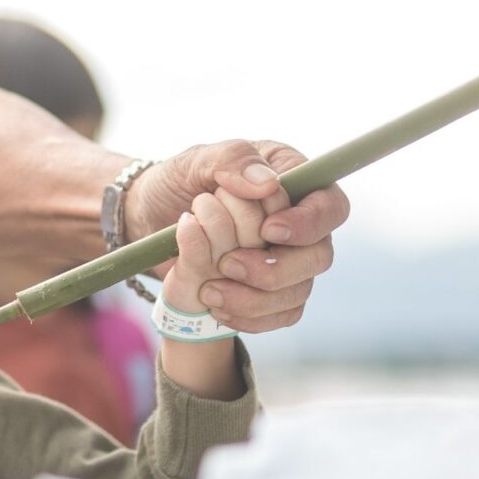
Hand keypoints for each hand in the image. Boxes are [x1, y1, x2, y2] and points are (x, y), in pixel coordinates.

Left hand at [124, 140, 347, 331]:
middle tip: (227, 264)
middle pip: (320, 255)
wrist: (148, 218)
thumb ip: (231, 160)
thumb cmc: (178, 182)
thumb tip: (268, 184)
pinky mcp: (271, 292)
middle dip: (276, 268)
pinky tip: (217, 309)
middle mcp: (299, 224)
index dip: (308, 223)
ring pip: (299, 291)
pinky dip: (251, 318)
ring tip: (210, 290)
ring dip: (257, 299)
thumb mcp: (195, 161)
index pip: (330, 206)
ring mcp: (288, 260)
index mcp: (292, 182)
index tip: (267, 230)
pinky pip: (281, 316)